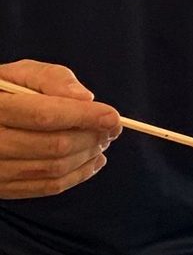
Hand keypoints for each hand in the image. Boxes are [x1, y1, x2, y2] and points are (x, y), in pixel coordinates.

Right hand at [0, 60, 121, 197]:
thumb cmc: (4, 92)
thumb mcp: (21, 74)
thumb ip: (52, 79)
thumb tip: (85, 98)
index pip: (45, 115)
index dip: (84, 117)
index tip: (113, 117)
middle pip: (54, 145)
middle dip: (92, 137)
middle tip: (112, 128)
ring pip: (54, 169)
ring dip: (88, 156)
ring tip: (103, 142)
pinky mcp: (4, 188)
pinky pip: (47, 187)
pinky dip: (77, 176)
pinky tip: (93, 161)